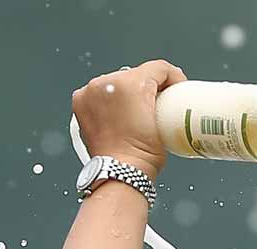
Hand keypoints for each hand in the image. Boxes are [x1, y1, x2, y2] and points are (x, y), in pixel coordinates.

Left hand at [72, 60, 185, 178]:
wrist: (120, 173)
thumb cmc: (142, 156)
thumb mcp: (165, 122)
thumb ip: (163, 98)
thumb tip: (163, 92)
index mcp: (132, 84)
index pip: (158, 68)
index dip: (172, 77)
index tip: (175, 88)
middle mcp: (108, 83)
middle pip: (136, 74)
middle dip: (148, 86)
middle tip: (157, 103)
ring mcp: (91, 91)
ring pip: (117, 81)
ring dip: (127, 92)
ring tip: (136, 110)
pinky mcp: (81, 101)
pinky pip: (100, 92)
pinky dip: (109, 99)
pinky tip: (119, 113)